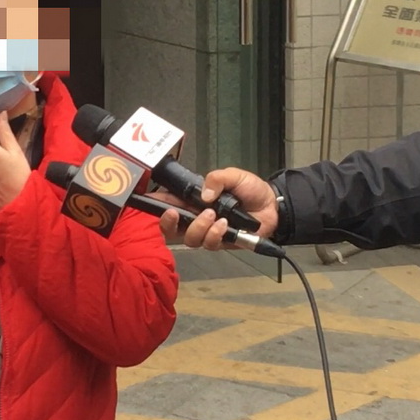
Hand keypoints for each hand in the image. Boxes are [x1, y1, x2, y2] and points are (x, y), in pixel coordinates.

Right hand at [153, 167, 277, 250]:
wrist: (272, 206)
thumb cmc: (250, 189)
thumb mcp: (233, 176)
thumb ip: (217, 179)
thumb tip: (203, 195)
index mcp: (194, 201)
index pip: (169, 204)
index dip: (155, 205)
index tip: (147, 202)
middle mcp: (196, 218)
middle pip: (171, 228)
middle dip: (168, 223)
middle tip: (174, 214)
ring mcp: (208, 232)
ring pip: (190, 238)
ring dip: (198, 227)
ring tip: (213, 215)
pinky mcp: (221, 243)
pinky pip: (210, 244)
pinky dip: (215, 234)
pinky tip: (224, 225)